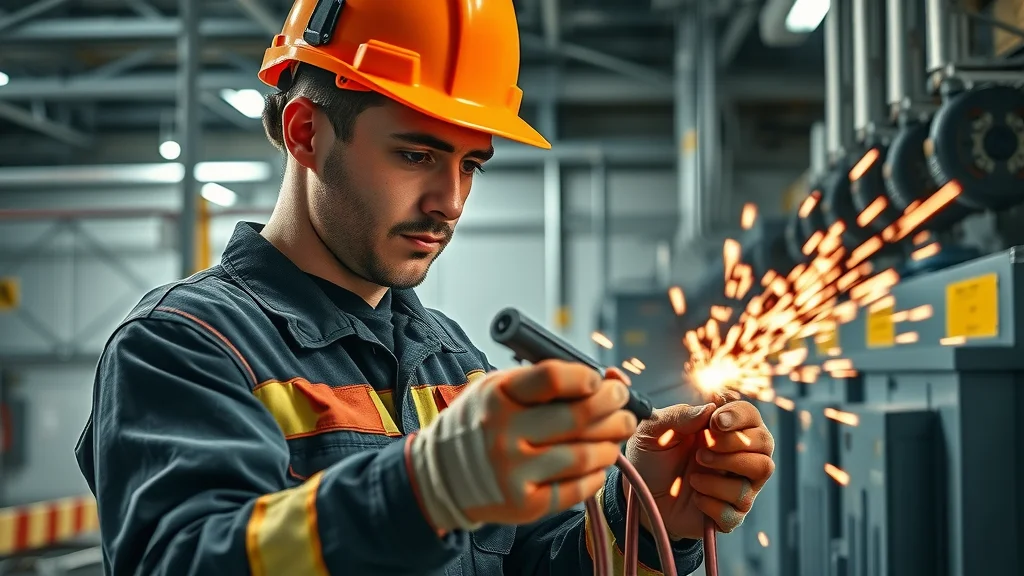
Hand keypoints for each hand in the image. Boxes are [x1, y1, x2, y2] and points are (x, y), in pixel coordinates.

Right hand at [409, 360, 637, 531]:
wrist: (441, 475)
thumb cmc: (482, 423)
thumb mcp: (500, 389)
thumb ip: (547, 382)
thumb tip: (609, 379)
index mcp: (497, 396)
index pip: (553, 379)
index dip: (587, 378)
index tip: (599, 381)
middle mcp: (503, 433)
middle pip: (578, 417)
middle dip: (614, 407)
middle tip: (623, 405)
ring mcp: (513, 472)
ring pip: (584, 455)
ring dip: (611, 443)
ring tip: (615, 435)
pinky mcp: (524, 504)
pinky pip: (576, 489)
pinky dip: (596, 475)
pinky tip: (598, 463)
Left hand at [624, 395, 774, 539]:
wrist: (638, 495)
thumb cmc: (651, 457)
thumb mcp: (654, 430)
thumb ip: (679, 415)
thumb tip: (709, 408)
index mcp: (722, 430)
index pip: (751, 416)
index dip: (739, 415)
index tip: (715, 421)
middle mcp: (737, 456)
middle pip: (765, 442)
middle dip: (734, 442)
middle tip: (702, 449)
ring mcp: (736, 485)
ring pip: (761, 470)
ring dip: (726, 468)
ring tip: (695, 473)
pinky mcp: (730, 514)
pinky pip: (738, 508)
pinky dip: (712, 502)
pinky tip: (694, 496)